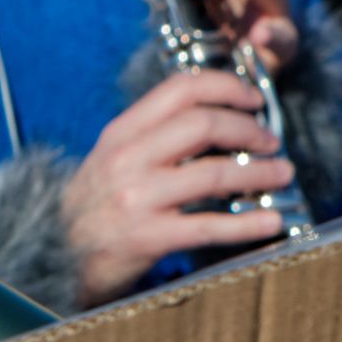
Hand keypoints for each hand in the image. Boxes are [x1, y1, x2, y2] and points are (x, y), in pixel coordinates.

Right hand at [61, 70, 295, 304]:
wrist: (58, 253)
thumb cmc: (98, 202)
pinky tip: (273, 219)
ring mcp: (137, 198)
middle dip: (250, 130)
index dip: (227, 87)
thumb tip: (222, 115)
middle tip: (271, 142)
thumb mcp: (116, 156)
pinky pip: (211, 226)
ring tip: (283, 173)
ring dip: (261, 173)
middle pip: (204, 125)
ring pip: (215, 174)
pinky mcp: (149, 237)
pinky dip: (250, 223)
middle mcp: (127, 159)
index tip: (255, 99)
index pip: (180, 89)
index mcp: (122, 132)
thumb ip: (158, 133)